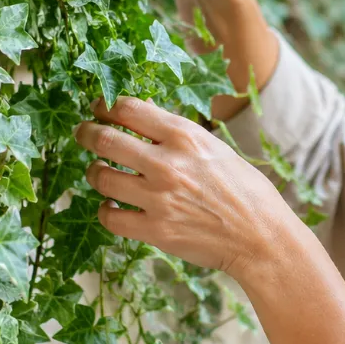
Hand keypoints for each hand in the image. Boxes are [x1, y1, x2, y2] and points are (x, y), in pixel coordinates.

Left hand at [73, 96, 296, 278]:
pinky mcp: (155, 231)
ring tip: (98, 171)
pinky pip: (110, 216)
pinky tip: (111, 205)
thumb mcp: (214, 148)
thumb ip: (178, 135)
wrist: (261, 237)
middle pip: (105, 139)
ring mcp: (159, 198)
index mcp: (186, 136)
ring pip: (101, 177)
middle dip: (87, 133)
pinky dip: (105, 209)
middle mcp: (168, 163)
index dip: (105, 106)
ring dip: (94, 171)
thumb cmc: (244, 190)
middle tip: (83, 133)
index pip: (129, 109)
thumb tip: (141, 117)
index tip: (98, 108)